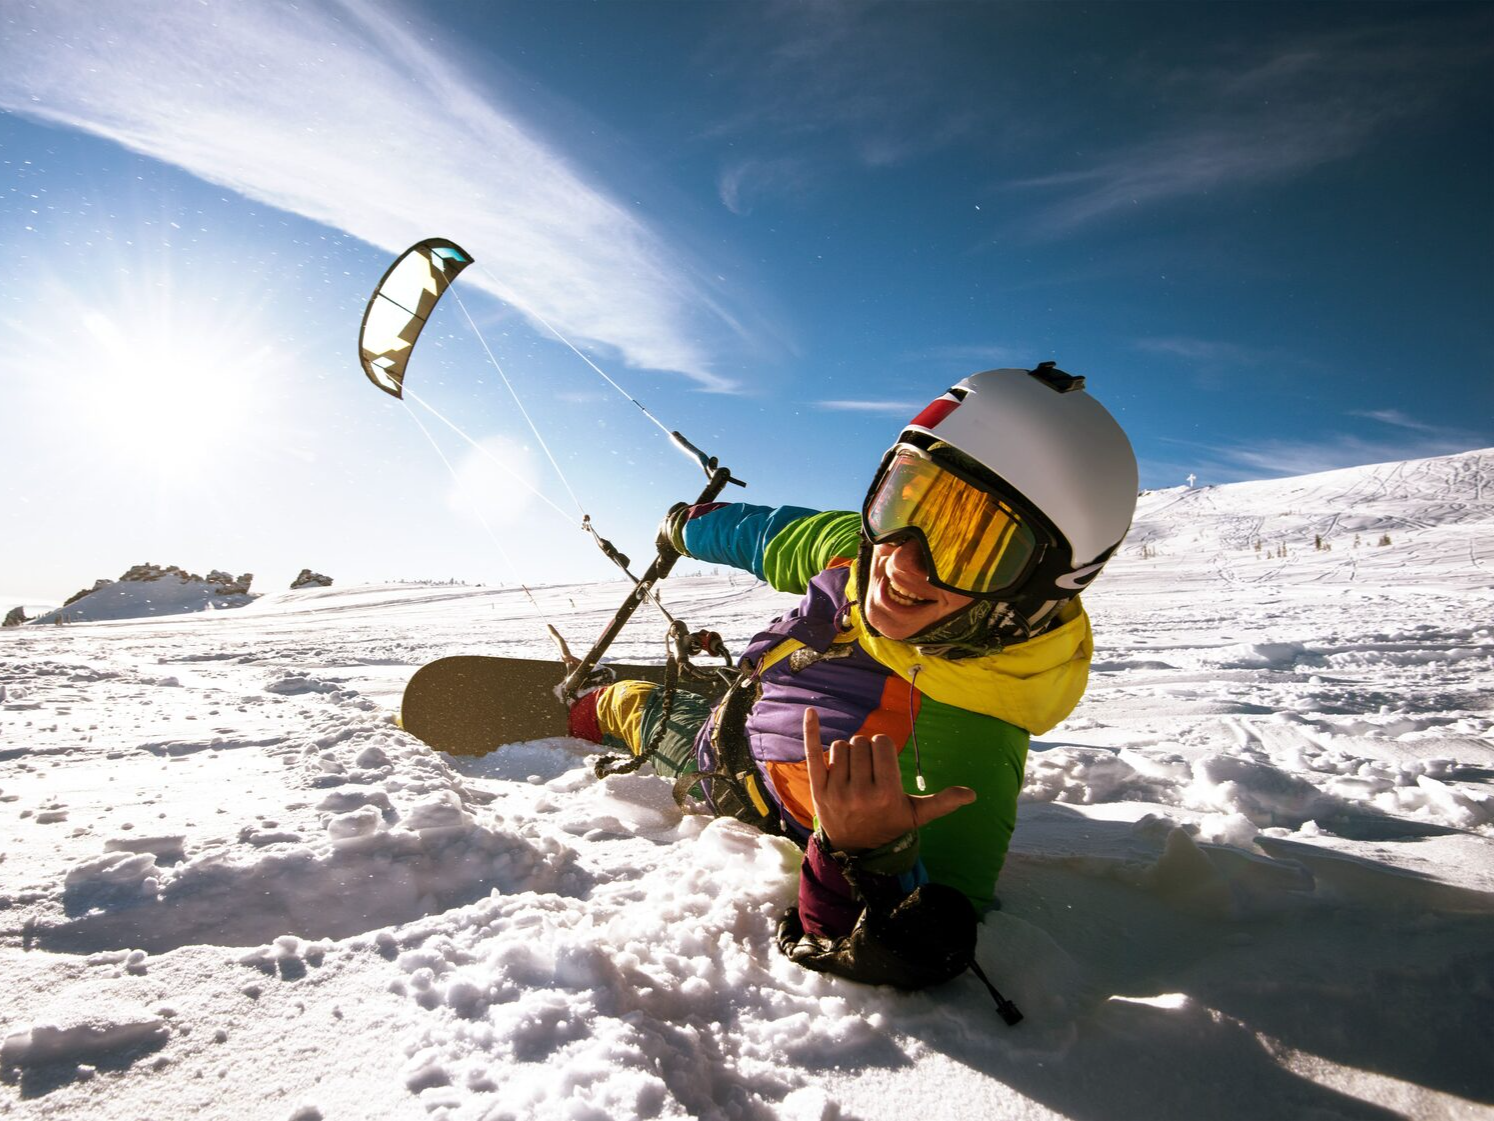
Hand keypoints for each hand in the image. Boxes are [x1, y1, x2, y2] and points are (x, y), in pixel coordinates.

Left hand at [803, 707, 975, 852]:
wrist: (853, 848)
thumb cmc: (888, 824)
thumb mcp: (916, 815)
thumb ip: (942, 802)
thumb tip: (972, 794)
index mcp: (886, 793)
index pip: (881, 745)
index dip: (882, 747)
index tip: (883, 761)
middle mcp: (860, 792)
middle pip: (860, 743)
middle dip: (865, 750)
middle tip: (868, 769)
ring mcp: (836, 790)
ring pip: (840, 747)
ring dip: (847, 753)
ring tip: (853, 772)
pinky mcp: (817, 789)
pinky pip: (813, 753)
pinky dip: (811, 731)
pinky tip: (812, 711)